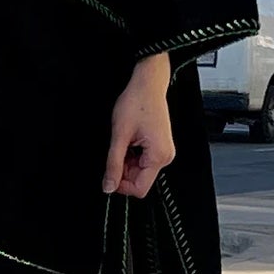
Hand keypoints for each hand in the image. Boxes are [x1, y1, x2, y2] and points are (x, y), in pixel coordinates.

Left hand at [102, 52, 174, 198]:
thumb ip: (113, 164)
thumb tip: (108, 186)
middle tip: (117, 148)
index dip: (121, 185)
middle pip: (139, 180)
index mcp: (159, 156)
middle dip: (123, 170)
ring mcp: (164, 152)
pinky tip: (129, 139)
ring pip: (139, 171)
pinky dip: (131, 155)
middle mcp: (165, 157)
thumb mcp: (119, 135)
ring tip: (124, 140)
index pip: (139, 189)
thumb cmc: (137, 102)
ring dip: (126, 161)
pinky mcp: (159, 147)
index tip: (109, 173)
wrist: (147, 84)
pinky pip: (142, 161)